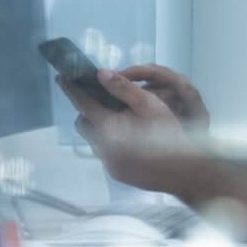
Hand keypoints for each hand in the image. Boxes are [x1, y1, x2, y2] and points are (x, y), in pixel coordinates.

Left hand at [57, 70, 211, 197]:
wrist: (184, 171)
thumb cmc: (170, 134)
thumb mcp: (150, 104)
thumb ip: (124, 88)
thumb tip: (102, 74)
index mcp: (108, 128)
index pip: (83, 104)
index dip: (72, 89)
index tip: (62, 77)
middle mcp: (103, 147)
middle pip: (82, 124)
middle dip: (87, 111)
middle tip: (103, 100)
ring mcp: (108, 163)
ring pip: (94, 140)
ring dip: (101, 128)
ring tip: (122, 121)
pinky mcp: (116, 173)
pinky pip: (106, 153)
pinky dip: (112, 143)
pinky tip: (132, 140)